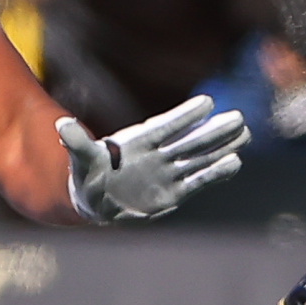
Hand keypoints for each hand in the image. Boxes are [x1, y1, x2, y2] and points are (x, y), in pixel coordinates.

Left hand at [57, 96, 248, 222]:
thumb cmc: (87, 175)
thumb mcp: (80, 159)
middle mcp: (157, 155)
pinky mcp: (173, 193)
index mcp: (138, 143)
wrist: (94, 201)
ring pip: (199, 158)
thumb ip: (76, 143)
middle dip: (212, 131)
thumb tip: (61, 124)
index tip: (206, 103)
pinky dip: (214, 174)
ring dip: (221, 147)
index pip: (165, 128)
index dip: (184, 117)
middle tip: (239, 117)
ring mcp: (167, 173)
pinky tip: (235, 163)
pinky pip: (197, 182)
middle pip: (189, 141)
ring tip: (245, 134)